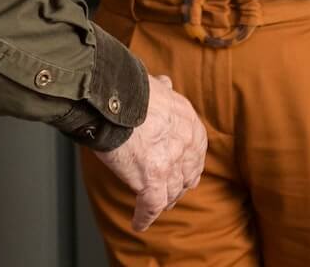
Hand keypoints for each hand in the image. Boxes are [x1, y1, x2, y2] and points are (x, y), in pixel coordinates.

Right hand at [94, 74, 206, 231]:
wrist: (114, 96)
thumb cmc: (130, 88)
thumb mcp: (156, 86)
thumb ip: (163, 91)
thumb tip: (165, 85)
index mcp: (190, 124)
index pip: (195, 153)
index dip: (187, 166)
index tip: (181, 172)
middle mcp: (187, 146)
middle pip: (186, 176)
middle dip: (178, 186)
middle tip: (169, 193)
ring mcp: (171, 165)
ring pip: (171, 193)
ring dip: (163, 202)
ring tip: (152, 209)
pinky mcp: (152, 180)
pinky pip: (151, 206)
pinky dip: (144, 217)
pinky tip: (139, 224)